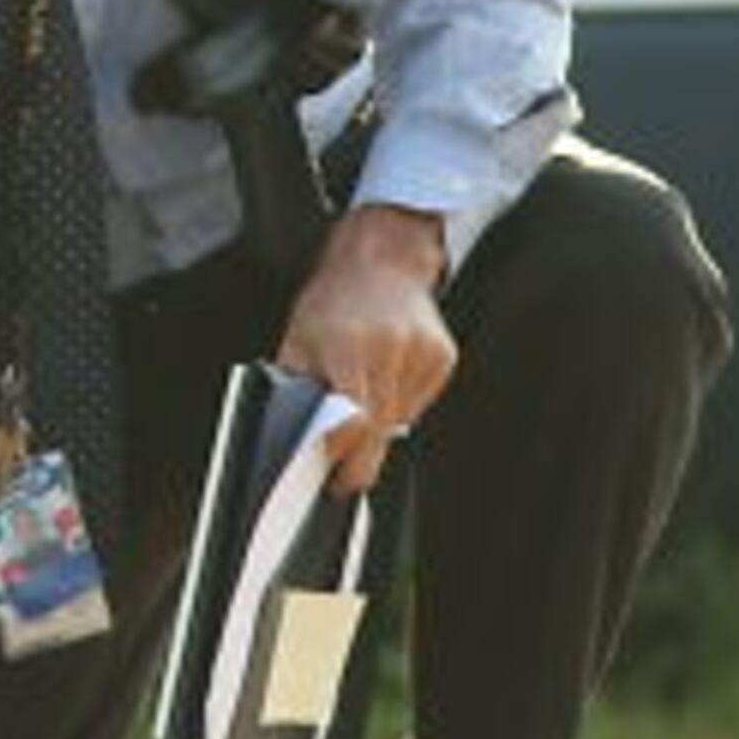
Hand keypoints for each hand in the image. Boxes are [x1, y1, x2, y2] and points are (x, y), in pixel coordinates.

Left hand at [277, 201, 454, 493]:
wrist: (382, 260)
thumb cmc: (334, 299)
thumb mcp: (298, 338)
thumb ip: (296, 386)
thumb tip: (295, 434)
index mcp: (348, 345)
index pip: (352, 419)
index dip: (342, 455)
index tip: (335, 478)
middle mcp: (390, 349)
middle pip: (380, 429)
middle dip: (361, 457)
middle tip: (345, 475)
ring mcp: (422, 354)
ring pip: (400, 420)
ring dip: (379, 424)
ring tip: (363, 390)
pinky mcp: (443, 358)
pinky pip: (418, 403)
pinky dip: (400, 402)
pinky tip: (386, 376)